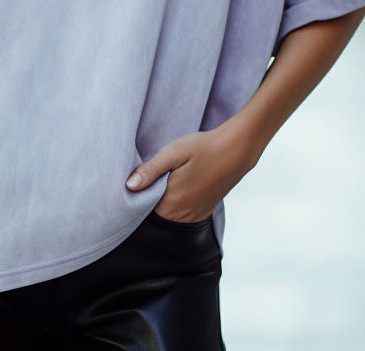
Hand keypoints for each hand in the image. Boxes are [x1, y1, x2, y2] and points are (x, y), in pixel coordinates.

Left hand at [124, 125, 250, 222]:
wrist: (235, 151)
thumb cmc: (203, 148)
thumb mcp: (173, 152)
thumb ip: (151, 170)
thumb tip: (129, 186)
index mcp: (170, 201)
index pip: (141, 209)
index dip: (135, 196)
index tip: (134, 181)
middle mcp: (181, 215)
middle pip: (153, 214)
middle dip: (147, 200)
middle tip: (148, 177)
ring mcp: (193, 216)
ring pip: (167, 216)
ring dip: (161, 203)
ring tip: (163, 181)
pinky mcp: (202, 213)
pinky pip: (180, 216)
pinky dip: (174, 206)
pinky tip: (176, 187)